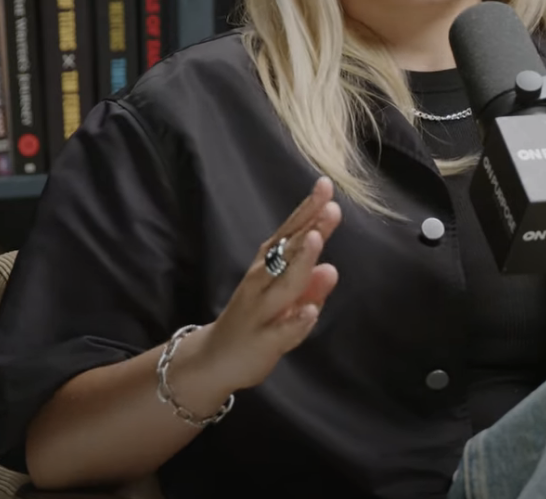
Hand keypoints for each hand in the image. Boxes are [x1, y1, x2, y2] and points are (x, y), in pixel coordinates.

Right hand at [185, 176, 342, 392]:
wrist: (214, 360)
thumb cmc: (257, 322)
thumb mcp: (285, 299)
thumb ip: (309, 284)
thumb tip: (331, 268)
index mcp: (268, 267)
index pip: (290, 233)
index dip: (307, 210)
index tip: (325, 185)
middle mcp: (261, 283)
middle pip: (287, 252)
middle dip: (309, 228)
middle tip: (329, 205)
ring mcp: (260, 312)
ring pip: (283, 286)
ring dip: (300, 263)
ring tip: (317, 241)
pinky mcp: (261, 342)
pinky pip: (280, 331)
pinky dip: (294, 322)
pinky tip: (309, 313)